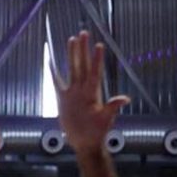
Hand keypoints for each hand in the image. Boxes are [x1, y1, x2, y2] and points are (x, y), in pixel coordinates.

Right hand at [54, 31, 130, 150]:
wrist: (85, 143)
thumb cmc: (97, 133)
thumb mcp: (105, 120)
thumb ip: (112, 108)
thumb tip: (125, 99)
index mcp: (92, 93)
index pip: (94, 72)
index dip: (96, 59)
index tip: (99, 45)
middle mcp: (82, 90)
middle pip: (82, 65)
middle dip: (83, 49)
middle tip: (84, 33)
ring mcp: (73, 93)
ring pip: (72, 69)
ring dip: (72, 54)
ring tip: (72, 39)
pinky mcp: (63, 98)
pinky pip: (57, 82)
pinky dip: (53, 72)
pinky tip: (51, 61)